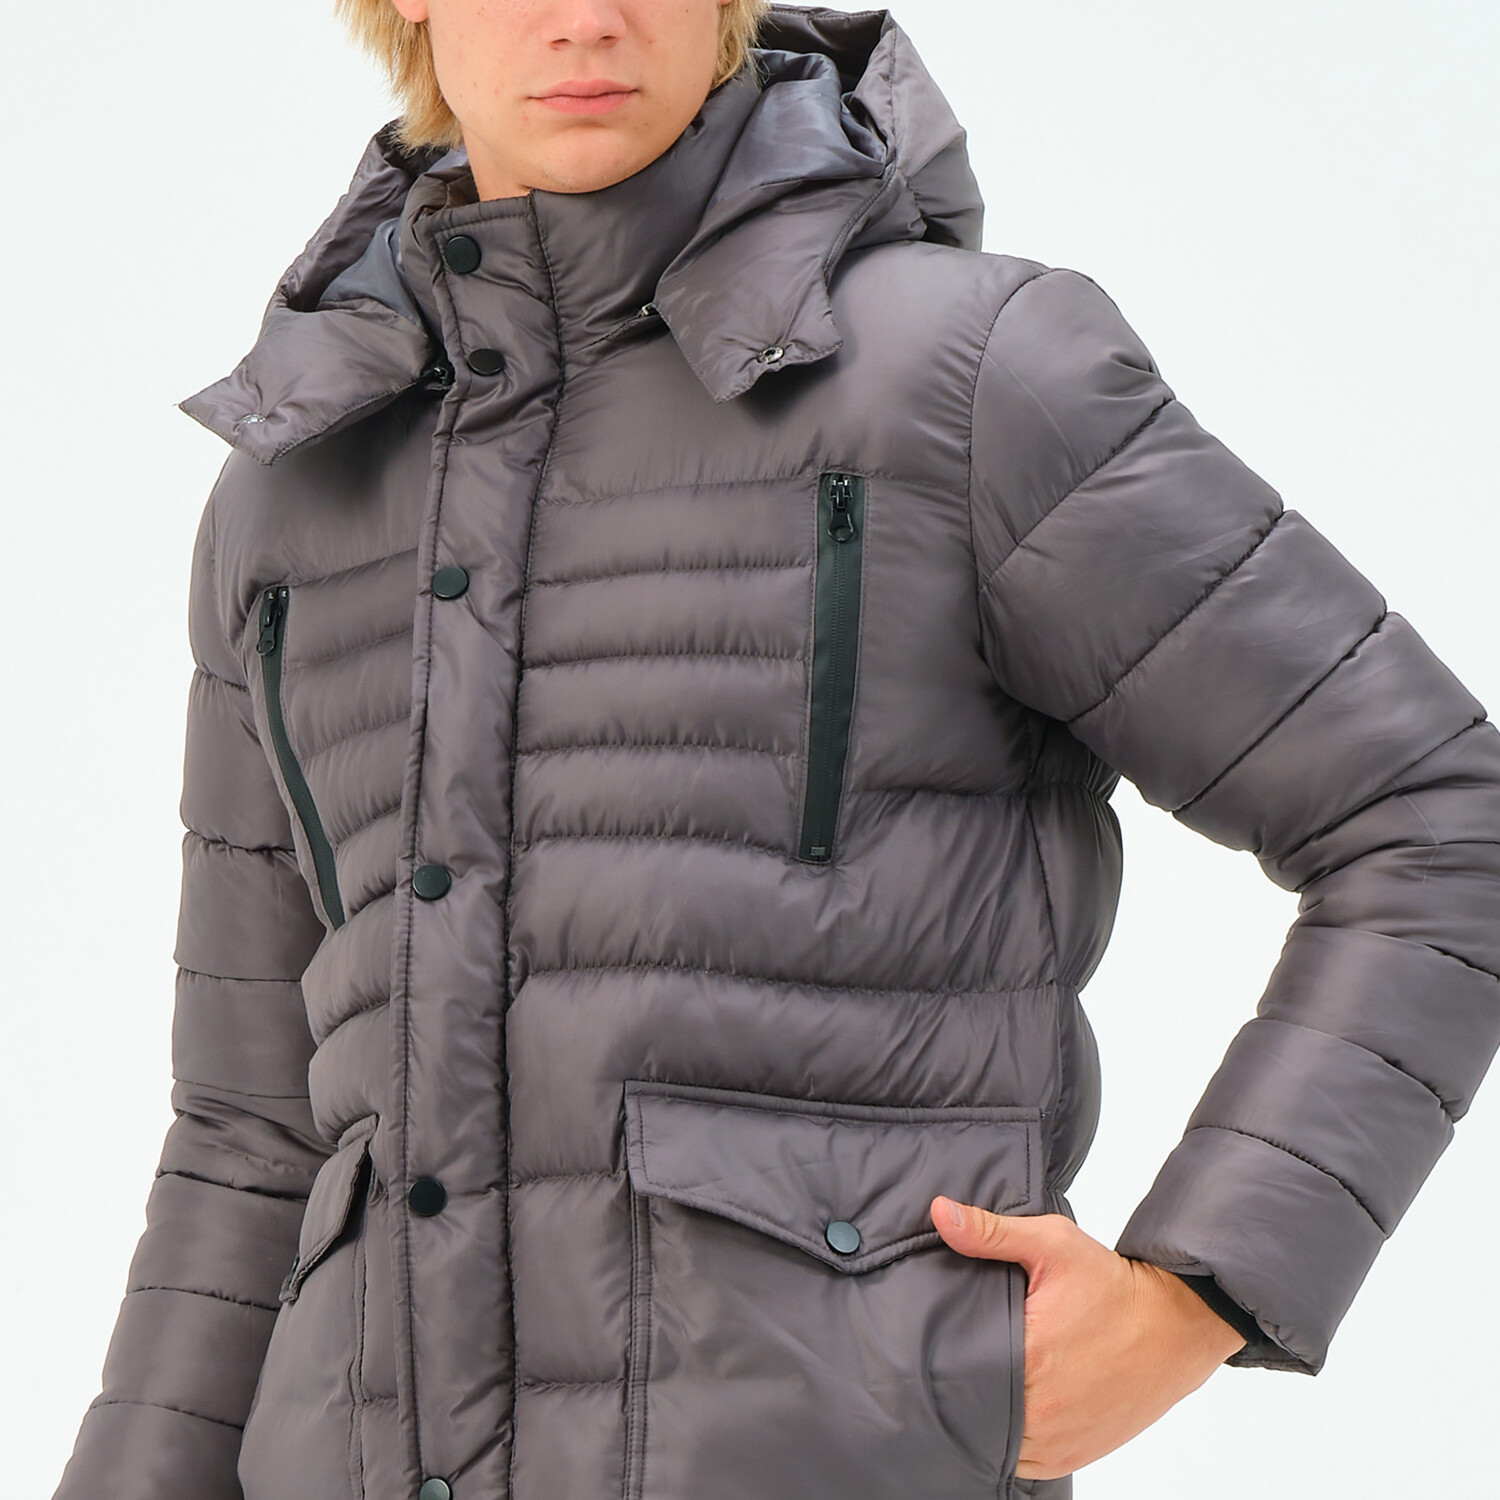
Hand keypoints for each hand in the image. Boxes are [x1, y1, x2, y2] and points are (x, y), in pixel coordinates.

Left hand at [930, 1195, 1247, 1480]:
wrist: (1174, 1325)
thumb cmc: (1113, 1285)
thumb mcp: (1052, 1243)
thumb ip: (990, 1233)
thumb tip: (939, 1213)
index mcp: (1030, 1359)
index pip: (956, 1373)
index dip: (939, 1359)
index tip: (932, 1341)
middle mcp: (1042, 1411)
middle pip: (973, 1410)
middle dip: (960, 1387)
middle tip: (953, 1359)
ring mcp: (1058, 1441)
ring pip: (995, 1442)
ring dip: (984, 1418)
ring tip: (978, 1383)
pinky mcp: (1074, 1455)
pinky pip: (1025, 1462)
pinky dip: (1012, 1441)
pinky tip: (1005, 1410)